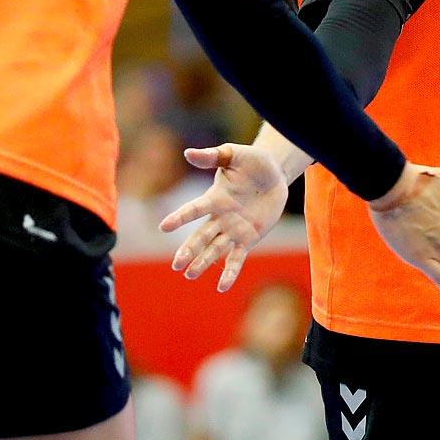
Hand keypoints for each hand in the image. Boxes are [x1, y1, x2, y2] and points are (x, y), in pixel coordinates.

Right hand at [162, 144, 291, 291]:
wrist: (275, 174)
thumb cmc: (254, 161)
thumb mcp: (235, 155)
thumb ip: (213, 156)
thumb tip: (188, 153)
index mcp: (215, 197)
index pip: (194, 209)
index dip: (180, 217)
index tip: (163, 226)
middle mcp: (221, 216)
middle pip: (202, 236)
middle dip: (189, 249)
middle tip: (176, 264)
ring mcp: (234, 229)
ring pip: (215, 249)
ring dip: (203, 262)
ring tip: (189, 274)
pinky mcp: (248, 238)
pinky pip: (237, 257)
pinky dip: (230, 272)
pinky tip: (222, 286)